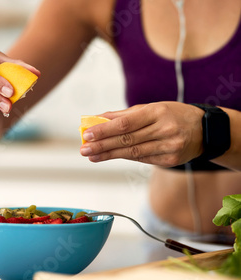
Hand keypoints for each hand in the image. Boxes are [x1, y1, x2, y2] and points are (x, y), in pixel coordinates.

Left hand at [79, 102, 204, 166]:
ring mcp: (169, 147)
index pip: (126, 123)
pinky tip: (109, 156)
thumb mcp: (151, 108)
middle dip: (102, 145)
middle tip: (84, 149)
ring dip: (108, 155)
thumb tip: (96, 119)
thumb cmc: (172, 115)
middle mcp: (165, 130)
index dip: (104, 130)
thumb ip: (123, 115)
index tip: (87, 134)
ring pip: (133, 153)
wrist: (205, 130)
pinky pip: (142, 159)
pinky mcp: (171, 160)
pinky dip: (124, 157)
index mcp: (158, 112)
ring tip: (91, 156)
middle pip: (127, 140)